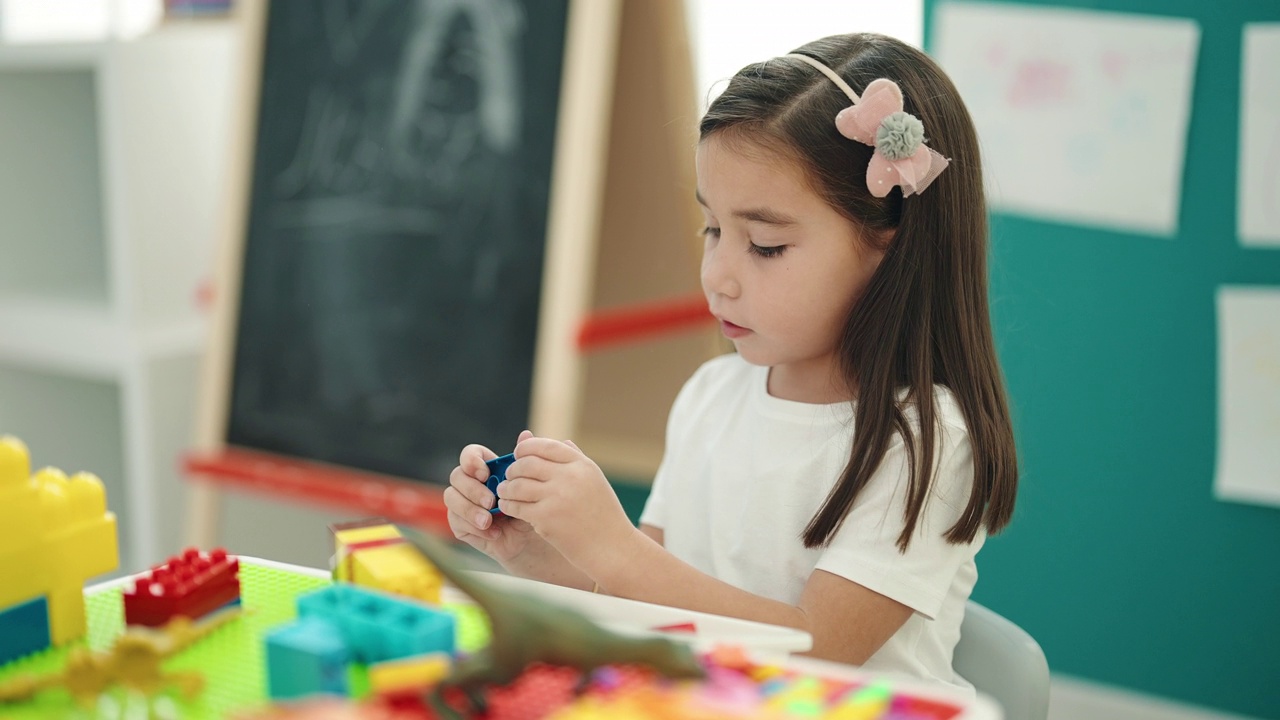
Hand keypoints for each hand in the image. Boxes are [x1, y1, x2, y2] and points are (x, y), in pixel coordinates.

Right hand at [443, 430, 544, 565]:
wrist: (528, 538)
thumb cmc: (529, 507)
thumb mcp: (531, 485)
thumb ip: (525, 461)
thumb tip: (526, 434)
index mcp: (485, 468)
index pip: (469, 454)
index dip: (472, 460)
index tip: (485, 473)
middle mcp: (469, 482)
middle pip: (457, 476)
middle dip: (472, 489)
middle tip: (490, 502)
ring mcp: (461, 502)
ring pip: (451, 498)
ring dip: (469, 509)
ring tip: (488, 521)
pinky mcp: (459, 523)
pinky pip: (456, 521)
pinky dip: (474, 527)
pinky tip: (493, 533)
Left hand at [495, 436, 634, 575]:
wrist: (611, 548)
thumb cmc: (603, 515)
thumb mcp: (596, 481)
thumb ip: (577, 460)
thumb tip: (562, 441)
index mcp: (582, 465)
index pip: (546, 446)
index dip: (527, 447)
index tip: (519, 454)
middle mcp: (569, 477)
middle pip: (528, 463)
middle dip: (513, 468)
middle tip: (509, 475)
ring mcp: (557, 497)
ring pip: (518, 485)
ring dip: (506, 487)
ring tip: (504, 490)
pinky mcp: (545, 518)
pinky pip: (516, 506)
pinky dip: (507, 505)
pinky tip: (507, 506)